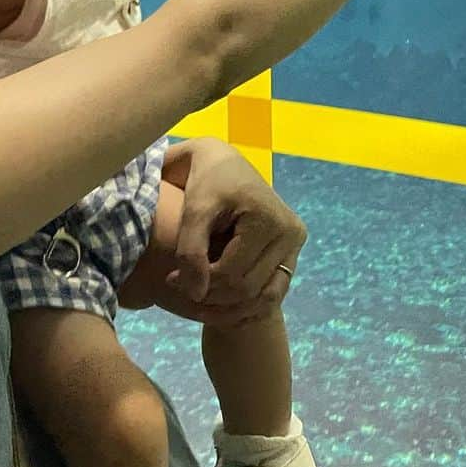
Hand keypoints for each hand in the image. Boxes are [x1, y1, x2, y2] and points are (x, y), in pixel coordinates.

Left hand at [162, 138, 306, 312]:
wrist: (223, 161)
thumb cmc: (206, 182)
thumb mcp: (194, 211)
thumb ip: (191, 252)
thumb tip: (196, 295)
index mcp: (269, 220)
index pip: (232, 274)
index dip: (199, 283)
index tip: (170, 279)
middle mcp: (290, 232)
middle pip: (248, 288)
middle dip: (212, 296)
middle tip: (182, 288)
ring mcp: (295, 242)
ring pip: (262, 295)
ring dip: (229, 304)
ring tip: (198, 294)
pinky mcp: (292, 249)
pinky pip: (273, 290)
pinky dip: (248, 301)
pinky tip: (220, 297)